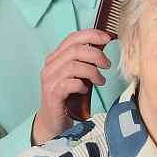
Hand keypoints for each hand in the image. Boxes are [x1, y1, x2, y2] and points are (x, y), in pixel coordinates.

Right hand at [32, 29, 111, 144]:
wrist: (53, 122)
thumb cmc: (68, 97)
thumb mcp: (77, 75)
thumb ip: (84, 62)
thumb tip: (103, 48)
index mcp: (55, 58)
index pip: (72, 38)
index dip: (91, 35)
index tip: (107, 38)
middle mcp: (50, 67)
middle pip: (74, 50)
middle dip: (96, 55)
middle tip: (107, 65)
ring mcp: (49, 81)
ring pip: (72, 66)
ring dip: (92, 72)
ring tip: (100, 81)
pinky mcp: (52, 96)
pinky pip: (68, 84)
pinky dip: (81, 85)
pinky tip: (85, 90)